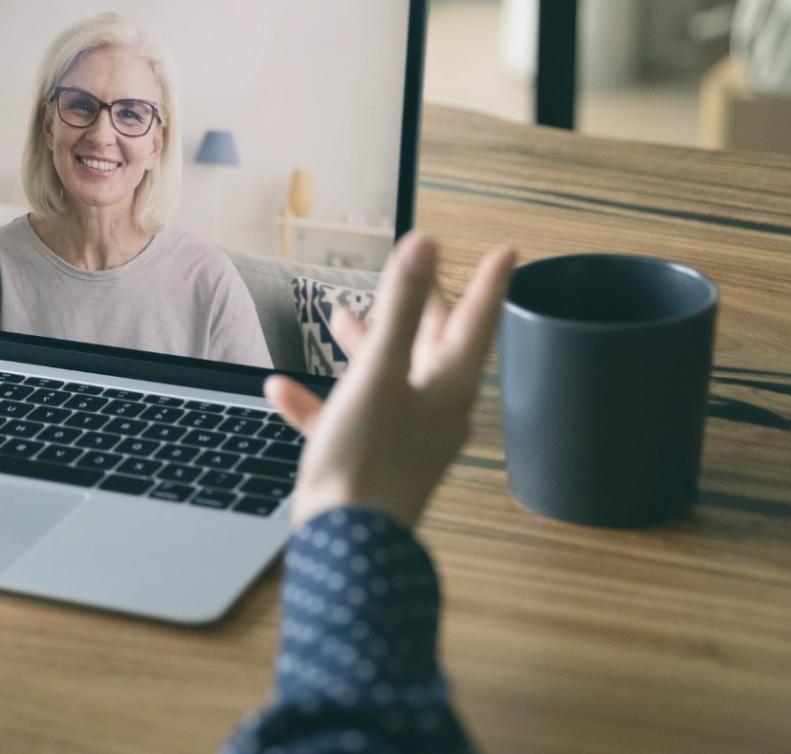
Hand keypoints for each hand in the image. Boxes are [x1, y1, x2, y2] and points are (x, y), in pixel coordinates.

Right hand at [265, 233, 515, 529]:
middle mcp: (434, 409)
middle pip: (432, 346)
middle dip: (417, 308)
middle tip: (417, 277)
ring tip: (339, 318)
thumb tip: (425, 247)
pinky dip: (320, 400)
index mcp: (449, 385)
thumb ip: (401, 307)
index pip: (477, 321)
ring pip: (388, 377)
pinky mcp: (371, 460)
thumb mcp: (379, 372)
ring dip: (365, 345)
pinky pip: (348, 418)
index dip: (489, 281)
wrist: (347, 544)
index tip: (507, 251)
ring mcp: (404, 436)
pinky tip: (283, 390)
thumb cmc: (369, 461)